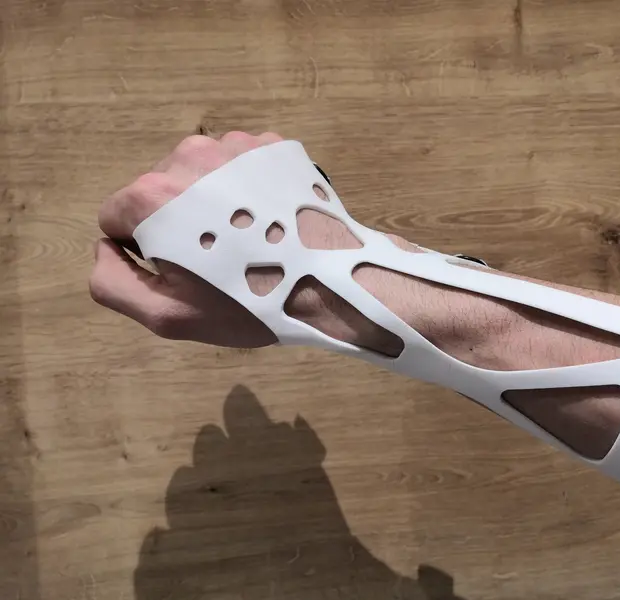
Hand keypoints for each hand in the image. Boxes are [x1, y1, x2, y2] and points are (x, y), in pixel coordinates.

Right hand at [90, 131, 406, 350]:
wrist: (333, 281)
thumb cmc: (249, 303)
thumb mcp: (167, 316)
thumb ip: (112, 283)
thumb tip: (105, 247)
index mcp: (152, 194)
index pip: (117, 217)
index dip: (144, 250)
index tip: (183, 270)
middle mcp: (188, 154)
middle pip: (159, 192)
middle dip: (179, 223)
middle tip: (222, 257)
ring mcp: (235, 144)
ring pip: (201, 176)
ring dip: (214, 202)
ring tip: (252, 237)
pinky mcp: (273, 145)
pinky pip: (240, 166)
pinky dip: (248, 189)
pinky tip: (272, 218)